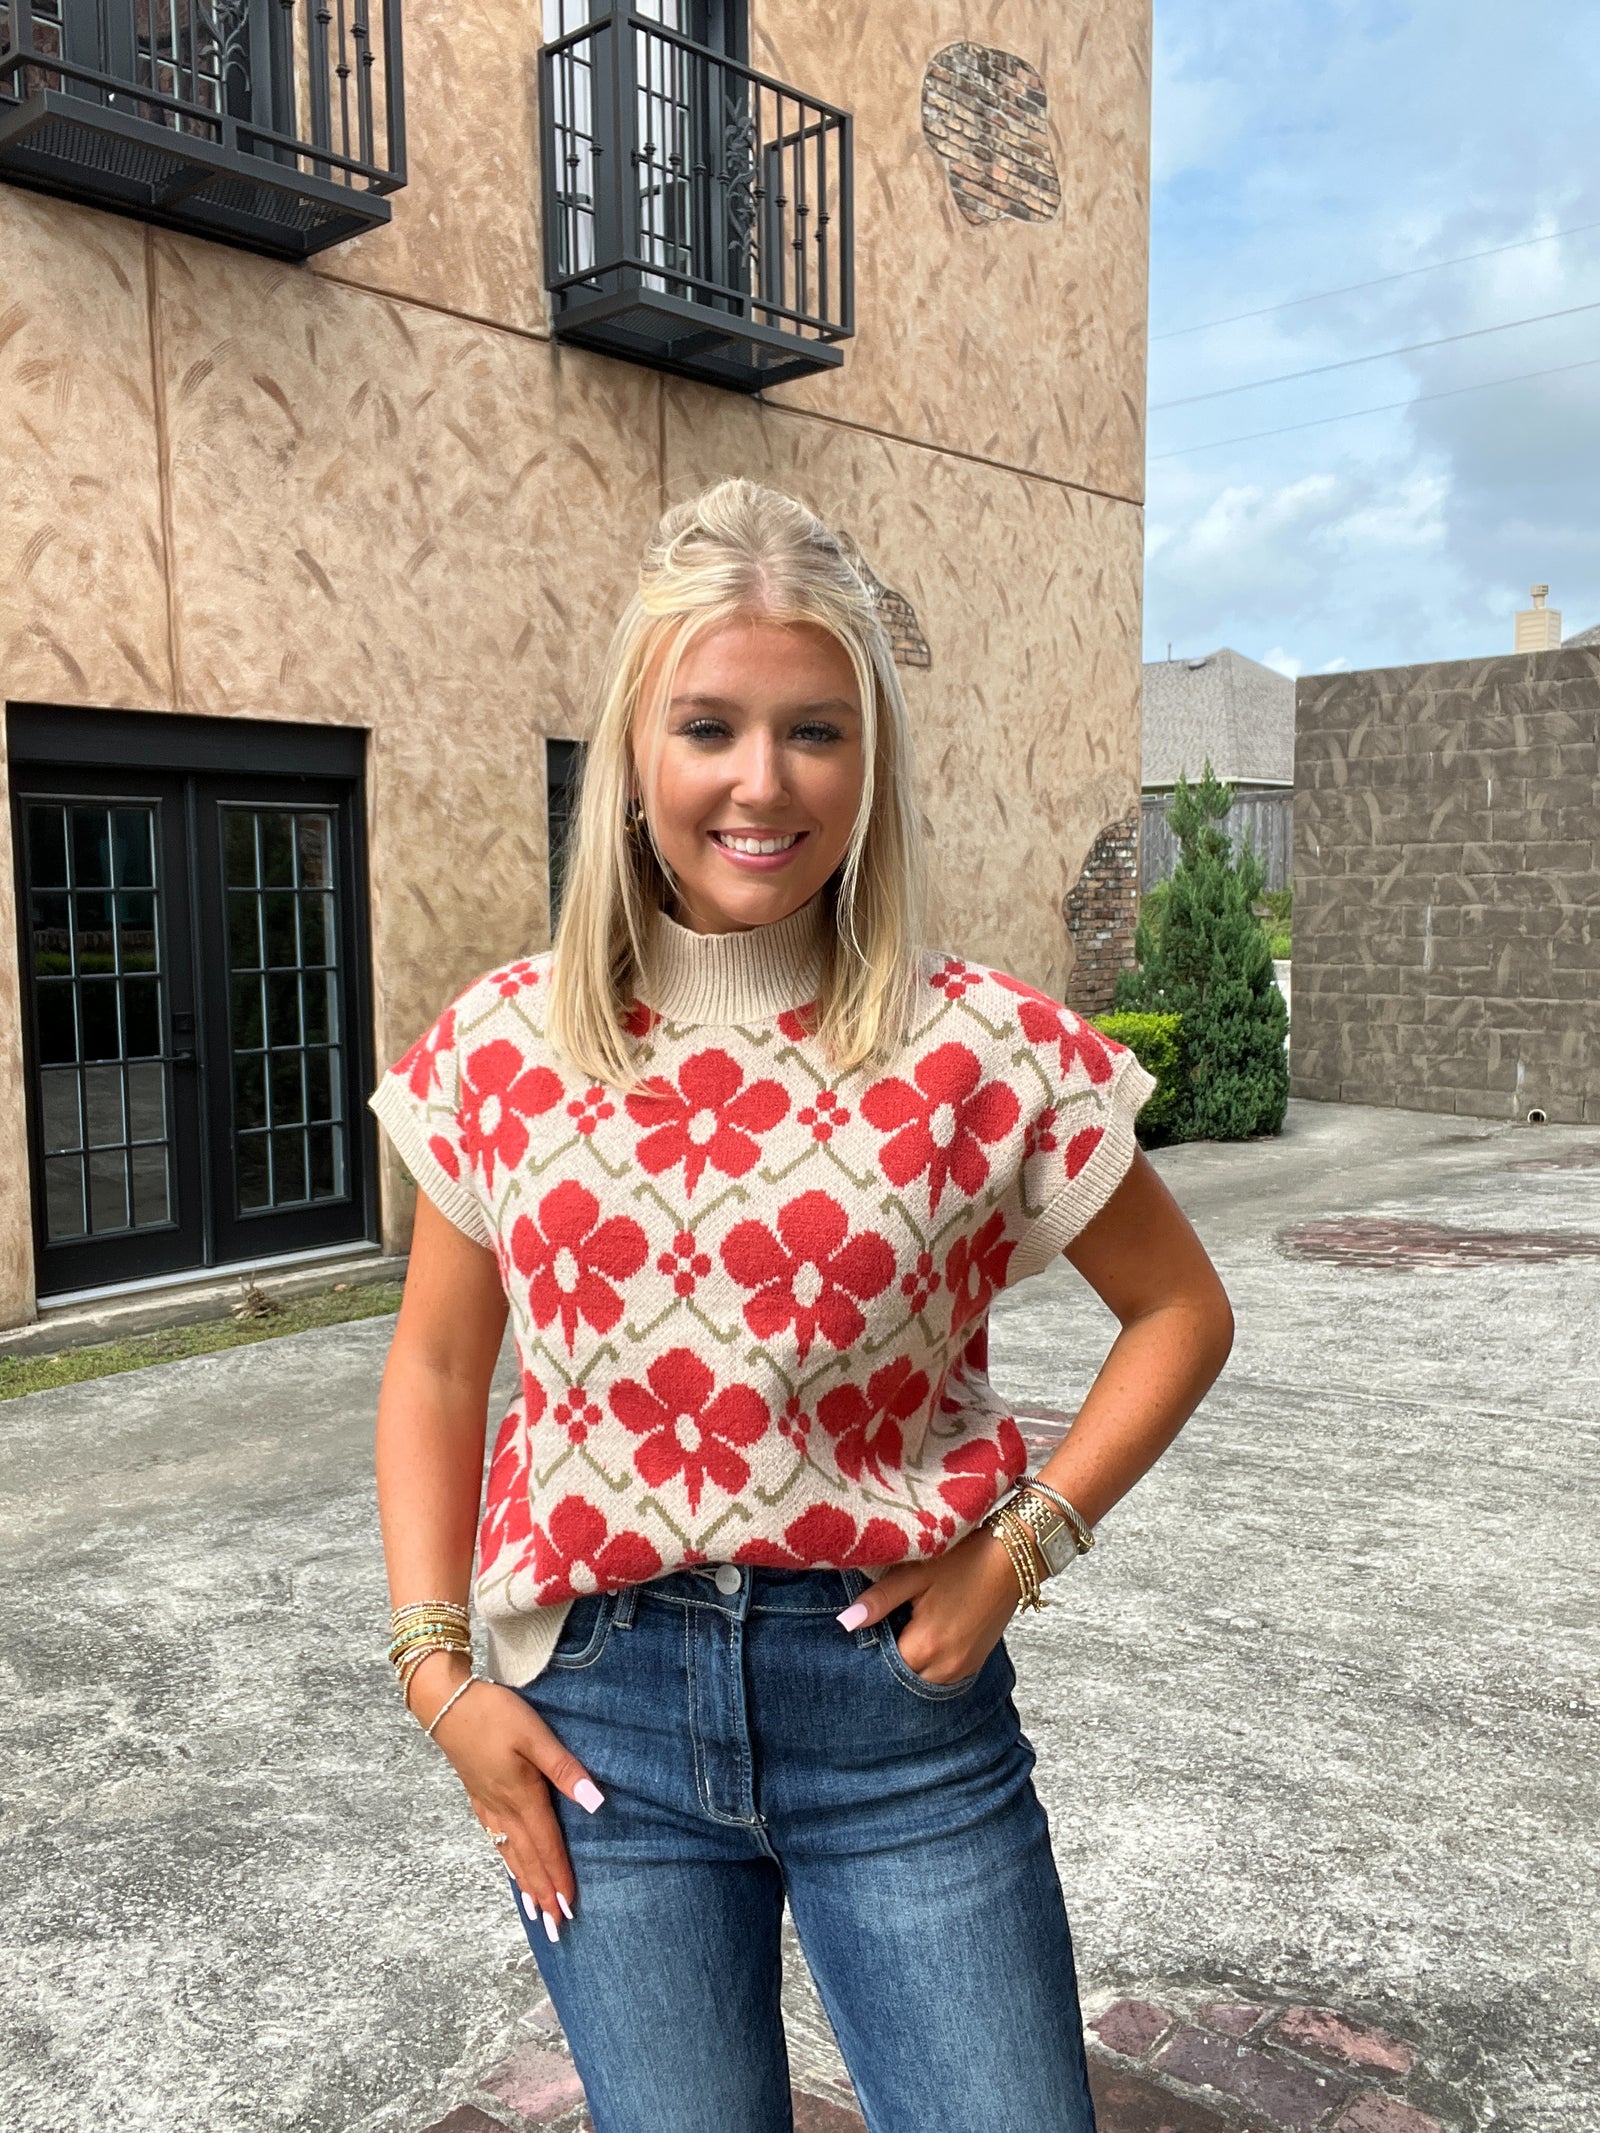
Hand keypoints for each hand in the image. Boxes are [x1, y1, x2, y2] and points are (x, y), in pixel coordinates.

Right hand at [406, 1651, 604, 1942]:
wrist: (446, 1703)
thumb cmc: (495, 1713)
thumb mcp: (536, 1735)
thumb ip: (565, 1770)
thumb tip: (597, 1804)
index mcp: (522, 1796)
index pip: (546, 1846)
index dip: (559, 1878)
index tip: (569, 1908)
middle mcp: (503, 1808)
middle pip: (527, 1859)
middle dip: (543, 1894)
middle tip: (556, 1927)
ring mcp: (487, 1804)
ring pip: (510, 1854)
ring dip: (525, 1884)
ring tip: (536, 1912)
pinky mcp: (477, 1796)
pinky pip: (495, 1840)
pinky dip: (507, 1861)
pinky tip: (511, 1868)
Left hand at [839, 1527, 1022, 1683]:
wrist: (1013, 1557)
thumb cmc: (963, 1559)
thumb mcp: (915, 1572)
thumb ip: (880, 1600)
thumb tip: (846, 1623)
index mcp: (925, 1646)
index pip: (883, 1666)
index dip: (871, 1648)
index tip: (869, 1629)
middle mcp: (946, 1667)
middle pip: (904, 1677)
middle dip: (890, 1659)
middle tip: (886, 1627)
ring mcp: (964, 1668)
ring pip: (923, 1679)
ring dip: (912, 1662)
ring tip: (906, 1628)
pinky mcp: (976, 1663)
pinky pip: (943, 1675)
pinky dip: (930, 1662)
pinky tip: (927, 1633)